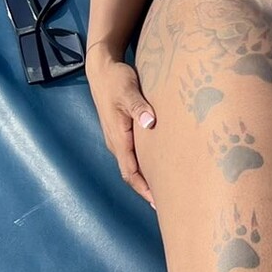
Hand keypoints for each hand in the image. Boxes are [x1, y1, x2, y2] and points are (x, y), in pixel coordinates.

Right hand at [86, 53, 157, 208]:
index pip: (130, 172)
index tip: (158, 203)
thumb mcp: (128, 90)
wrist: (101, 69)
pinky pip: (134, 154)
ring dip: (147, 178)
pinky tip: (159, 165)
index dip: (144, 189)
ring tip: (167, 189)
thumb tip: (149, 123)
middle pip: (132, 174)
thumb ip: (138, 106)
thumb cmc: (116, 79)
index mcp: (118, 138)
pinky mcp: (122, 131)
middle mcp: (116, 142)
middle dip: (148, 189)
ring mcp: (118, 137)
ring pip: (133, 164)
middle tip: (169, 203)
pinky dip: (146, 164)